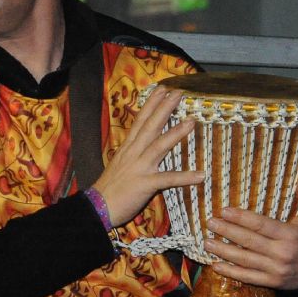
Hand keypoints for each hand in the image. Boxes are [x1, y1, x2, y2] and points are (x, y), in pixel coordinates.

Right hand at [91, 86, 205, 227]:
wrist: (97, 206)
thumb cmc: (109, 187)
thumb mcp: (120, 164)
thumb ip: (133, 153)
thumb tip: (144, 145)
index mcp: (128, 147)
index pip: (141, 121)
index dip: (152, 104)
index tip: (162, 89)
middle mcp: (133, 153)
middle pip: (150, 126)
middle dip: (164, 108)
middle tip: (178, 93)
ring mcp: (139, 167)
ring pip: (159, 146)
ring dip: (176, 134)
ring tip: (192, 122)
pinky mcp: (144, 184)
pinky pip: (167, 180)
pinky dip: (184, 177)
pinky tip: (200, 175)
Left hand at [202, 168, 297, 290]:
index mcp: (292, 235)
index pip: (261, 225)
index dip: (241, 218)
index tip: (224, 211)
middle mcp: (283, 254)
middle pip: (250, 242)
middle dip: (227, 232)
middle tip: (210, 223)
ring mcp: (277, 270)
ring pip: (246, 260)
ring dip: (224, 252)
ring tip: (207, 243)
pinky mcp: (272, 282)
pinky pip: (248, 277)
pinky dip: (231, 272)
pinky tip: (216, 265)